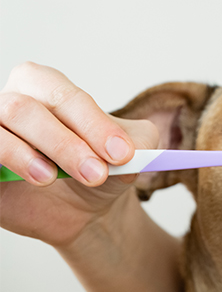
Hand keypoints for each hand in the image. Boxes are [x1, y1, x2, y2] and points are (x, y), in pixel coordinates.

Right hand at [0, 62, 158, 246]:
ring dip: (29, 155)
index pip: (65, 96)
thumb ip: (138, 143)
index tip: (122, 154)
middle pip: (26, 109)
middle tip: (97, 173)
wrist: (86, 205)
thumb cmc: (102, 164)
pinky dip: (7, 164)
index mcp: (46, 86)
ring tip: (54, 178)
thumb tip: (128, 151)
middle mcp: (12, 102)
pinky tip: (33, 179)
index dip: (93, 124)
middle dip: (65, 143)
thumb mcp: (132, 150)